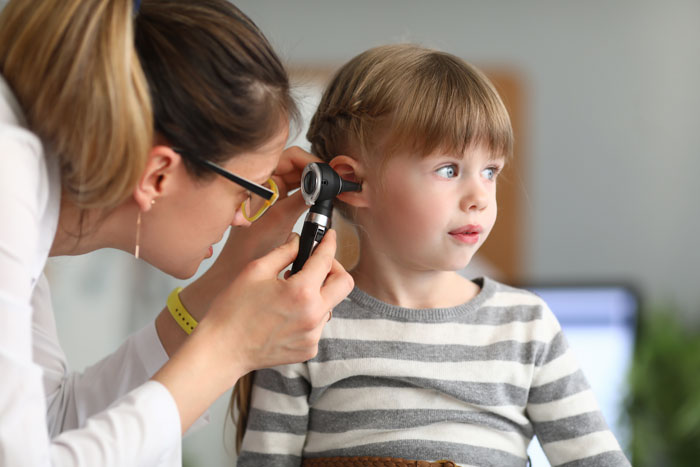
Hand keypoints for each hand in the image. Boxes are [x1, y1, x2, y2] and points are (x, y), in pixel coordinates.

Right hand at [153, 229, 351, 431]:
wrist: (222, 350)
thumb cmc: (233, 310)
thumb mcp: (256, 271)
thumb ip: (284, 252)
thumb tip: (299, 242)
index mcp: (301, 292)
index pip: (326, 259)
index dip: (329, 243)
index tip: (329, 236)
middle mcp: (313, 315)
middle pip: (344, 284)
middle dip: (334, 269)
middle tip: (316, 265)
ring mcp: (313, 335)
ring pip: (330, 305)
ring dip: (318, 294)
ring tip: (291, 294)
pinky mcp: (308, 349)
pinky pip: (318, 325)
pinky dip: (308, 315)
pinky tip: (286, 314)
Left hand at [214, 146, 319, 272]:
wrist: (239, 266)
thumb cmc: (247, 246)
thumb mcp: (280, 219)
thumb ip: (302, 199)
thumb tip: (321, 186)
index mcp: (259, 177)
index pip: (291, 157)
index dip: (311, 161)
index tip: (326, 172)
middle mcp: (266, 181)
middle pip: (298, 166)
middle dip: (316, 172)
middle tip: (331, 182)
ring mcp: (273, 193)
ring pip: (300, 179)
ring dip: (315, 184)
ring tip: (327, 192)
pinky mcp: (279, 204)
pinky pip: (299, 193)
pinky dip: (310, 195)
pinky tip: (318, 201)